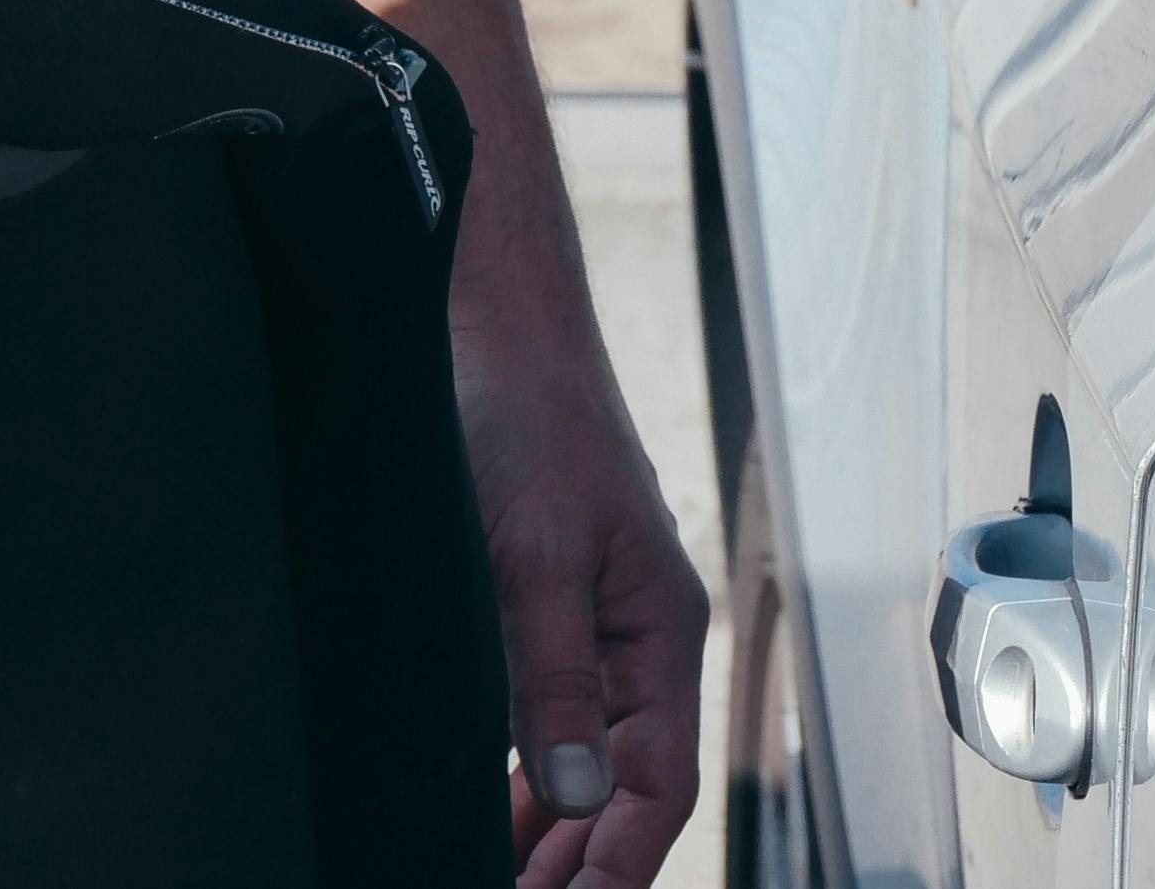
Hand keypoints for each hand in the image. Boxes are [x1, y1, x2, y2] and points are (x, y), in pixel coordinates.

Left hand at [461, 342, 707, 882]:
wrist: (496, 321)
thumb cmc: (528, 413)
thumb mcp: (535, 552)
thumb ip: (553, 676)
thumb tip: (569, 791)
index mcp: (660, 630)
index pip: (657, 784)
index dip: (616, 863)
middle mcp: (637, 636)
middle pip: (627, 786)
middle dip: (580, 861)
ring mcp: (596, 619)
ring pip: (588, 757)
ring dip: (551, 828)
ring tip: (504, 877)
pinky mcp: (549, 598)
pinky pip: (554, 712)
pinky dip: (528, 772)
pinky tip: (495, 804)